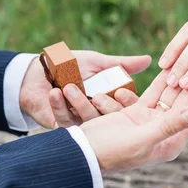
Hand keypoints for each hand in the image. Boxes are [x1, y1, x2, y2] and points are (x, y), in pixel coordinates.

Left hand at [19, 51, 151, 128]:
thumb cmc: (70, 65)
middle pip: (111, 118)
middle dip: (105, 108)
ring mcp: (82, 123)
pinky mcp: (63, 127)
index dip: (126, 102)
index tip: (121, 92)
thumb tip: (149, 59)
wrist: (38, 74)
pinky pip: (65, 122)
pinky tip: (55, 93)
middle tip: (97, 96)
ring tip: (69, 88)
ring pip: (88, 120)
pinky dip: (59, 106)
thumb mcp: (98, 63)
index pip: (127, 106)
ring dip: (79, 104)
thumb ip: (122, 64)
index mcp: (111, 100)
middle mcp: (100, 115)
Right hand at [80, 71, 187, 172]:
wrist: (79, 154)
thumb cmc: (109, 152)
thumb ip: (168, 126)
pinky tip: (171, 64)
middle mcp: (165, 132)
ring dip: (181, 76)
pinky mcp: (137, 115)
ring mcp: (151, 122)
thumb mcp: (140, 139)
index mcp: (171, 142)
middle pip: (186, 101)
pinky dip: (161, 79)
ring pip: (171, 95)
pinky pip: (154, 93)